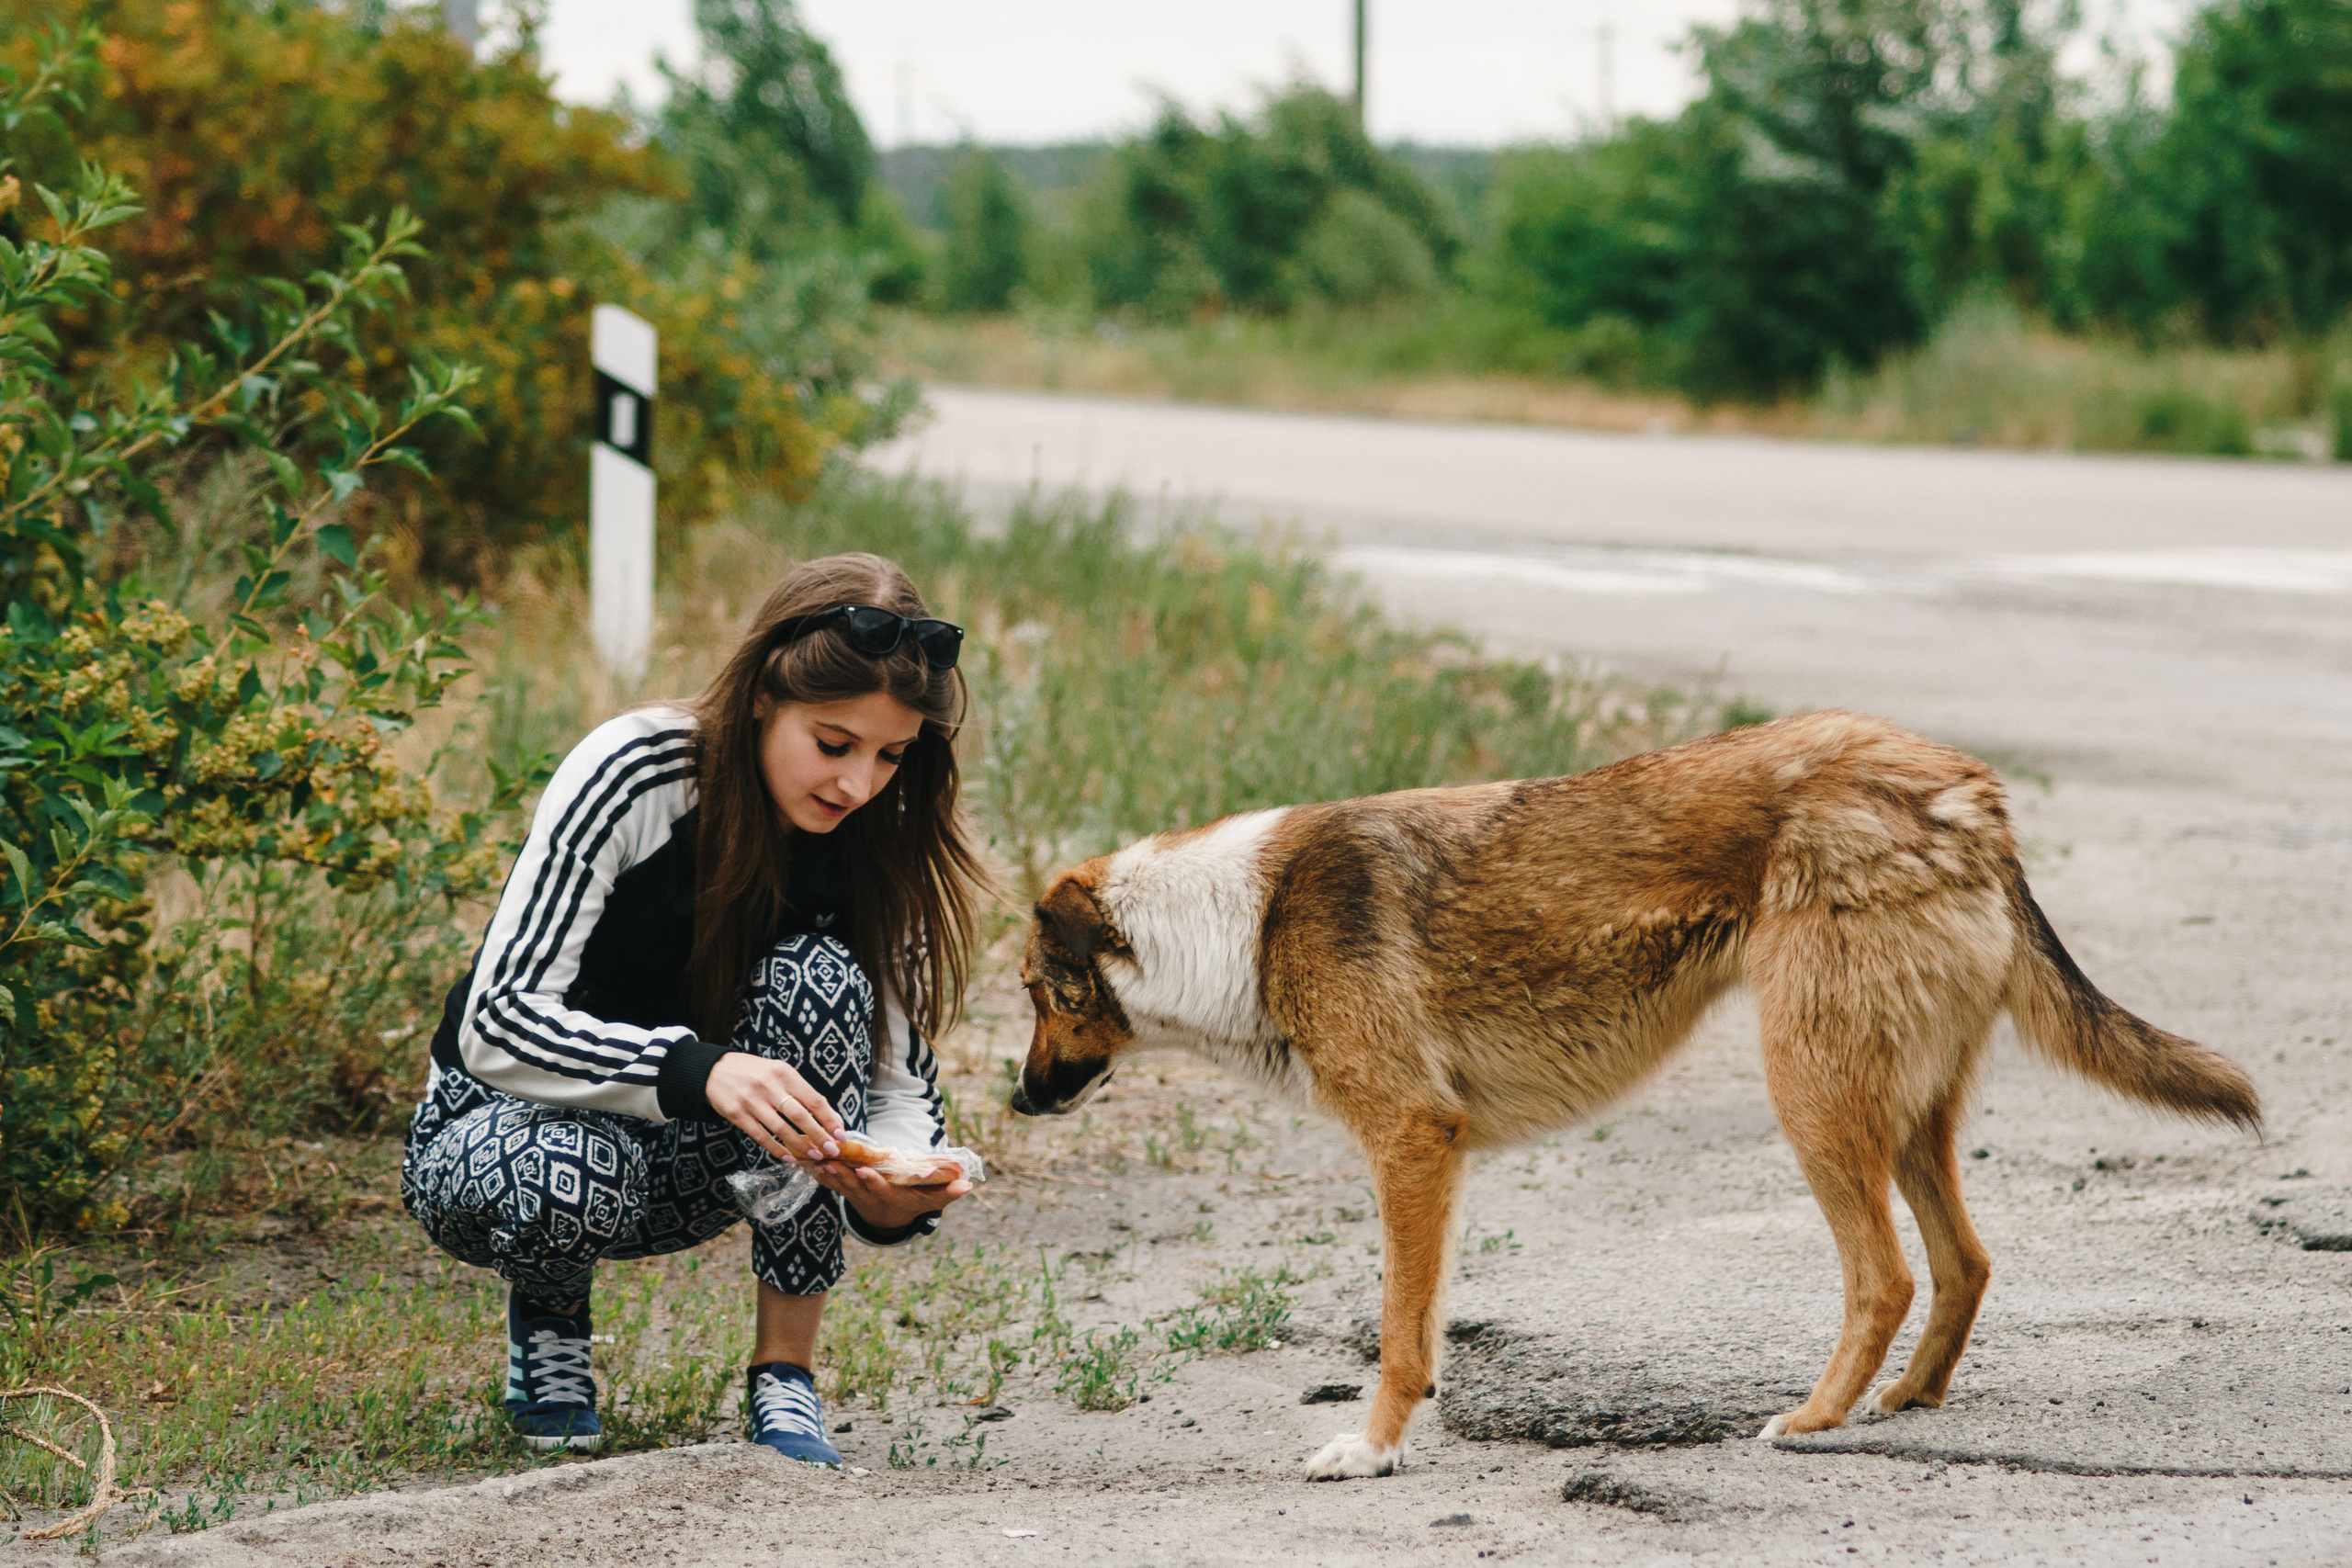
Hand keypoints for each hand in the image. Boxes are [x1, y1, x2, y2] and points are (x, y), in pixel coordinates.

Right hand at [704, 1052, 844, 1162]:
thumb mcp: (779, 1073)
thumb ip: (802, 1093)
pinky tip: (789, 1157)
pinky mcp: (737, 1115)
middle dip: (819, 1136)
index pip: (814, 1099)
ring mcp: (751, 1101)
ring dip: (800, 1145)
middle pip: (800, 1116)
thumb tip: (831, 1117)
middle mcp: (769, 1086)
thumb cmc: (755, 1073)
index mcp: (784, 1073)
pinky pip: (761, 1136)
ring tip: (814, 1156)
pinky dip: (777, 1149)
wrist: (714, 1071)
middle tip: (832, 1151)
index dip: (830, 1119)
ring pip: (781, 1129)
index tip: (841, 1135)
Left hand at [801, 1159, 972, 1229]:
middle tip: (830, 1161)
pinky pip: (827, 1180)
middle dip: (840, 1174)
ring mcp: (852, 1194)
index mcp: (888, 1197)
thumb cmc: (911, 1204)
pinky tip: (803, 1159)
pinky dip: (815, 1171)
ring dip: (824, 1171)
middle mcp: (867, 1198)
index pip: (879, 1190)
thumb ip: (947, 1193)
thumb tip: (970, 1186)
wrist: (887, 1219)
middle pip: (852, 1186)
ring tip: (813, 1157)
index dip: (871, 1182)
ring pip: (835, 1182)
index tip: (864, 1173)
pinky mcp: (841, 1188)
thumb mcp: (930, 1201)